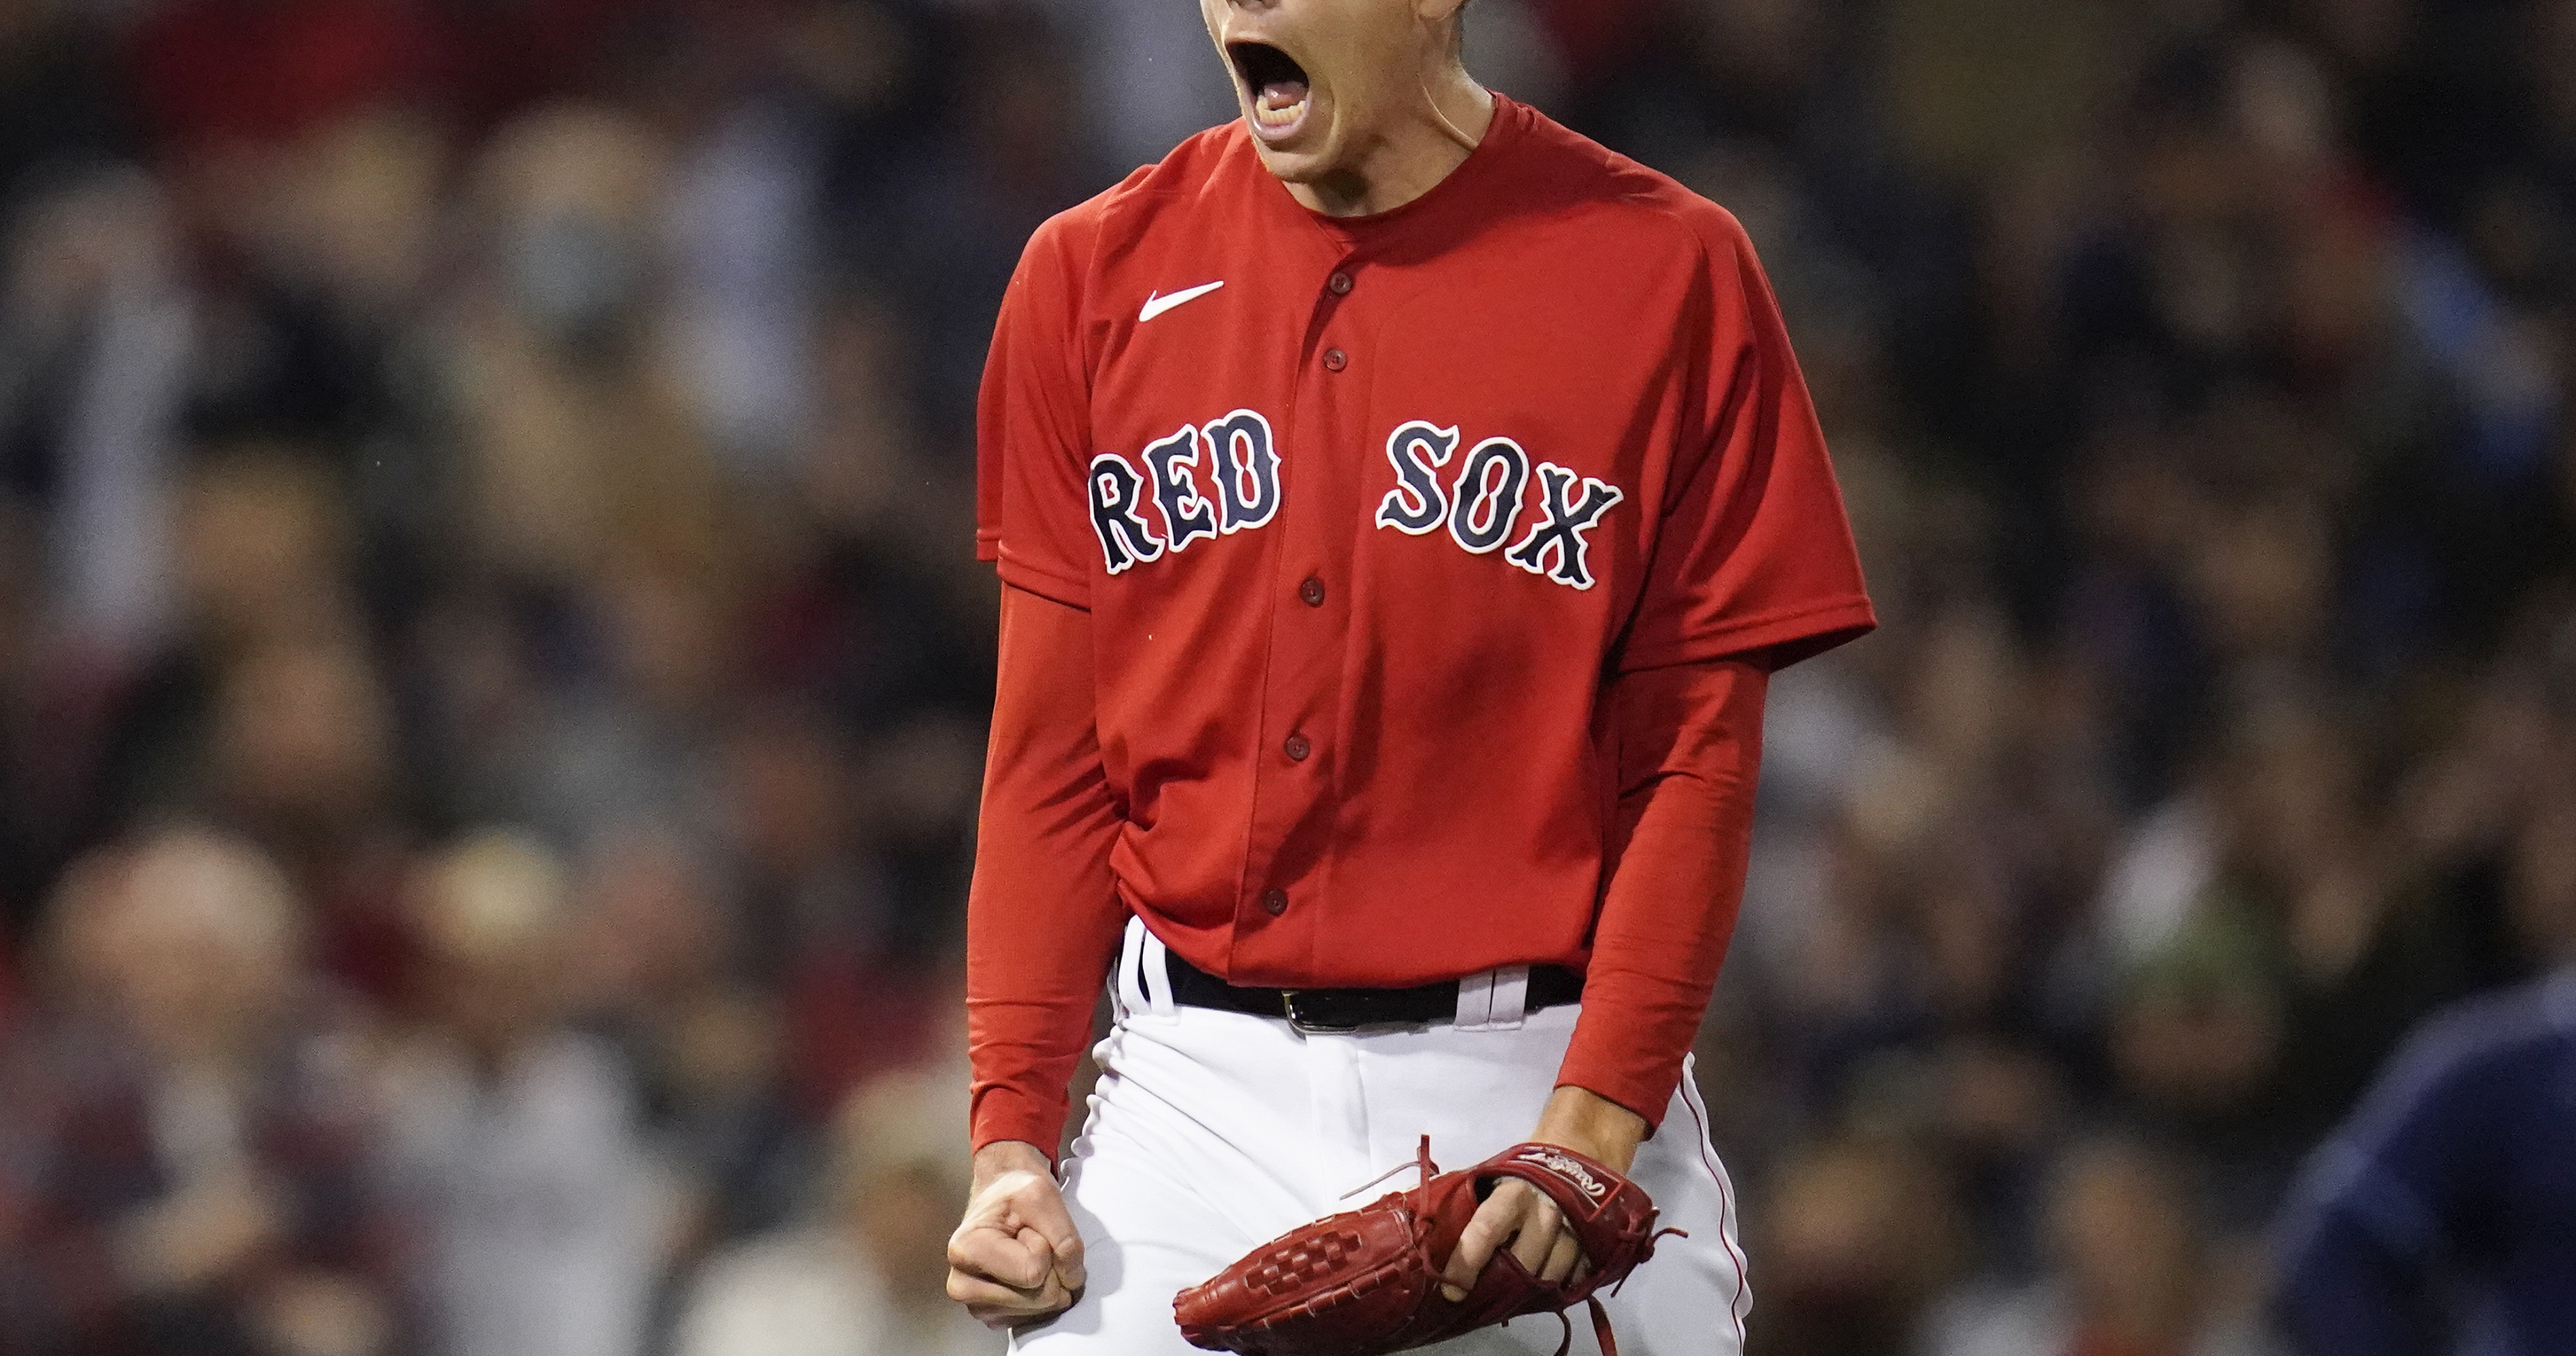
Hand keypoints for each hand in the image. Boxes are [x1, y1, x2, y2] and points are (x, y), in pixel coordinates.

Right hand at [947, 1141, 1085, 1328]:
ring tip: (1027, 1254)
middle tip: (1030, 1241)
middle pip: (1040, 1296)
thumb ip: (1064, 1237)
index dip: (1045, 1247)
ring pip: (1042, 1310)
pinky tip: (1027, 1273)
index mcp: (965, 1251)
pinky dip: (1044, 1294)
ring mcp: (978, 1307)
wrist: (1001, 1198)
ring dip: (1049, 1279)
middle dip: (1050, 1266)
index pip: (1033, 1271)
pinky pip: (1039, 1318)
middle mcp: (962, 1286)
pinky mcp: (995, 1318)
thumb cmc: (1016, 1193)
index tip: (1026, 1228)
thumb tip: (1072, 1282)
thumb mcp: (1043, 1195)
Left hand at [1437, 1086, 1646, 1301]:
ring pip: (1550, 1278)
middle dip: (1501, 1287)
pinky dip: (1556, 1288)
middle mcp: (1546, 1212)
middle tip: (1484, 1298)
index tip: (1451, 1290)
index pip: (1485, 1230)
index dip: (1465, 1264)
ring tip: (1512, 1293)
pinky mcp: (1594, 1245)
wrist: (1578, 1156)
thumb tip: (1429, 1234)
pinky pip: (1573, 1280)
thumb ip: (1468, 1207)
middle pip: (1522, 1265)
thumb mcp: (1493, 1179)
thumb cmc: (1523, 1175)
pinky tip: (1543, 1285)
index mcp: (1513, 1194)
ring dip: (1528, 1291)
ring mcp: (1574, 1230)